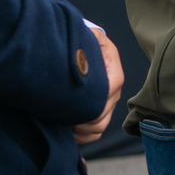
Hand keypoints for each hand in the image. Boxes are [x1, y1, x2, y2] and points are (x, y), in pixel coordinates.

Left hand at [73, 26, 123, 144]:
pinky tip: (68, 131)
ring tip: (63, 124)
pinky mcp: (101, 112)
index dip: (91, 102)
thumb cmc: (85, 42)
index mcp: (113, 70)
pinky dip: (83, 136)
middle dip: (81, 119)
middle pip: (103, 113)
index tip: (69, 104)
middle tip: (60, 116)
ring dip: (81, 130)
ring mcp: (109, 102)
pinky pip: (96, 132)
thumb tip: (77, 60)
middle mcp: (114, 88)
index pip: (109, 91)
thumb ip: (86, 45)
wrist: (86, 46)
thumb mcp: (89, 37)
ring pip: (100, 126)